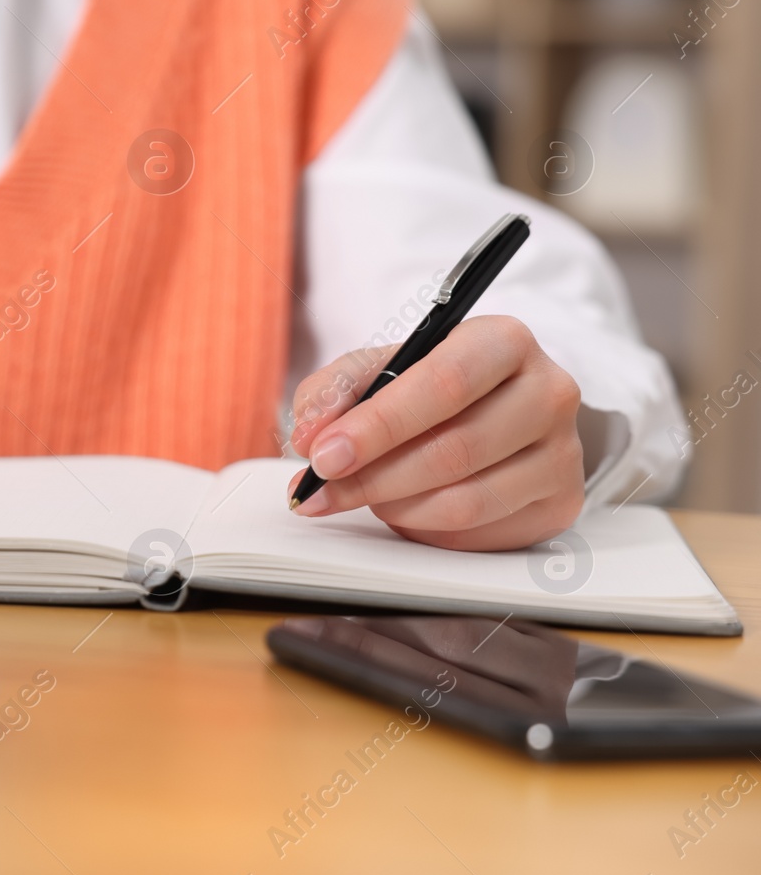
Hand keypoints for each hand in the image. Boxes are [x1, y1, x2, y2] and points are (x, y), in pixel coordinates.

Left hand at [286, 316, 584, 550]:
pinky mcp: (560, 503)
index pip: (443, 385)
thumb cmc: (429, 386)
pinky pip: (479, 533)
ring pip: (466, 501)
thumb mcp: (377, 369)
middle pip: (454, 450)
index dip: (378, 426)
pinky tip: (404, 509)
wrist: (490, 409)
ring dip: (395, 507)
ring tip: (362, 496)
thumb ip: (335, 392)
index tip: (323, 456)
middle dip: (372, 477)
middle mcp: (548, 393)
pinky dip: (425, 528)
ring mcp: (564, 453)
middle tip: (321, 490)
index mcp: (503, 341)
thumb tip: (310, 435)